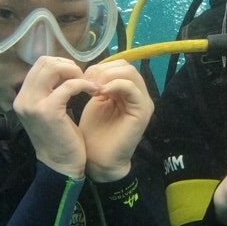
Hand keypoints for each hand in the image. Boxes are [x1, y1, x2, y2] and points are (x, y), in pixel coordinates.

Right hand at [12, 55, 94, 177]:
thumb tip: (62, 70)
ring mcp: (33, 104)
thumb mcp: (48, 112)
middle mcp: (23, 98)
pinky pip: (69, 85)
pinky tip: (94, 91)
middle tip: (83, 78)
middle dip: (68, 65)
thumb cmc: (59, 139)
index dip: (60, 65)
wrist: (61, 166)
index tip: (76, 76)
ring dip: (75, 72)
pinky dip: (84, 84)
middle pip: (44, 62)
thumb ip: (49, 92)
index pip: (39, 65)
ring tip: (88, 83)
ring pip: (53, 68)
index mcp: (22, 98)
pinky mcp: (48, 110)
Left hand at [78, 59, 152, 180]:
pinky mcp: (142, 112)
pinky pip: (132, 88)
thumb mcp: (96, 101)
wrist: (98, 159)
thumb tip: (96, 68)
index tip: (83, 77)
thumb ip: (100, 84)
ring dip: (107, 76)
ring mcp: (143, 103)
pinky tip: (100, 93)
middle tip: (86, 81)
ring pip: (130, 73)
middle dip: (103, 70)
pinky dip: (114, 85)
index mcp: (128, 91)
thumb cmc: (95, 133)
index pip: (120, 66)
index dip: (101, 66)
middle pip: (126, 66)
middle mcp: (139, 95)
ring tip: (92, 87)